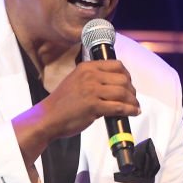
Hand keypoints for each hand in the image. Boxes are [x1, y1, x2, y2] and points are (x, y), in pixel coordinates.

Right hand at [12, 59, 139, 166]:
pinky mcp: (94, 106)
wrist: (48, 118)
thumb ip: (92, 78)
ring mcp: (92, 90)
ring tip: (135, 107)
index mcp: (86, 67)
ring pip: (123, 92)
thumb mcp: (76, 80)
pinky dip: (129, 110)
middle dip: (131, 90)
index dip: (127, 75)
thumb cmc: (61, 103)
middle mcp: (90, 76)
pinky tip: (132, 113)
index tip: (129, 84)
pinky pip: (119, 107)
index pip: (116, 65)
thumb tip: (114, 82)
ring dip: (132, 101)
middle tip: (132, 98)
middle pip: (123, 79)